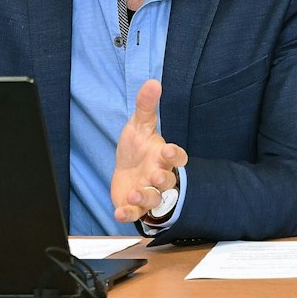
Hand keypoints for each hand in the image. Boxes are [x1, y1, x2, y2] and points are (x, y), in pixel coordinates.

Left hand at [111, 80, 187, 221]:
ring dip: (146, 197)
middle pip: (168, 182)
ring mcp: (148, 193)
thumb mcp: (139, 125)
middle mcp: (159, 177)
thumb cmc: (138, 149)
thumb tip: (152, 82)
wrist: (126, 171)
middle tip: (155, 176)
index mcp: (163, 157)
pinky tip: (119, 213)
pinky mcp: (134, 206)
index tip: (167, 150)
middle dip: (162, 180)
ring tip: (135, 192)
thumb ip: (146, 106)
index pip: (178, 157)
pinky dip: (128, 215)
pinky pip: (135, 214)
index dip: (174, 156)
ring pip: (153, 199)